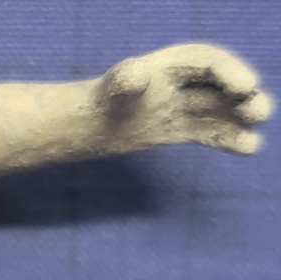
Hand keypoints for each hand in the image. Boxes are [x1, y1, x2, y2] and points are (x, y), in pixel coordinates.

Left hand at [97, 44, 272, 154]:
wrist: (92, 122)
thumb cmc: (103, 100)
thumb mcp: (113, 87)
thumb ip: (125, 78)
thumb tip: (137, 74)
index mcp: (173, 64)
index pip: (208, 62)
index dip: (230, 72)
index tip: (244, 88)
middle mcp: (185, 82)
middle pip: (223, 84)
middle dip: (244, 95)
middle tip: (257, 111)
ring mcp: (185, 105)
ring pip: (222, 108)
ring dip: (242, 117)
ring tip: (253, 136)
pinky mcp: (183, 126)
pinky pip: (211, 131)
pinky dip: (229, 138)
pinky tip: (247, 147)